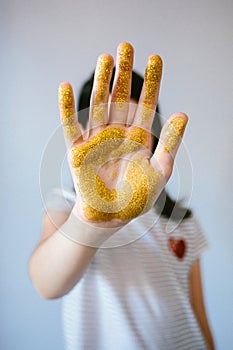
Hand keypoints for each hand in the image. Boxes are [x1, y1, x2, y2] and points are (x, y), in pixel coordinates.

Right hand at [58, 42, 187, 226]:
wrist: (111, 216)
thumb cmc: (137, 198)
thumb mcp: (160, 171)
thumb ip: (170, 144)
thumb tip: (184, 113)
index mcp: (138, 139)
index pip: (146, 105)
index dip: (151, 83)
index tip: (156, 59)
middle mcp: (117, 134)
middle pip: (120, 99)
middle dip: (123, 74)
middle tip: (126, 46)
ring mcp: (97, 140)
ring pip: (98, 105)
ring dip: (101, 83)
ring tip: (106, 58)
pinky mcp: (78, 151)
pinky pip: (71, 126)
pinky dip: (66, 108)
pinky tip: (65, 87)